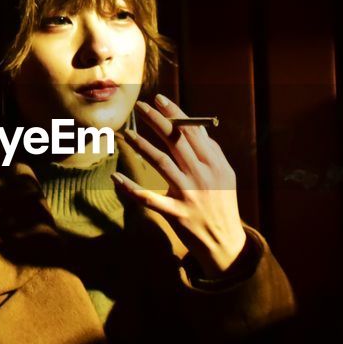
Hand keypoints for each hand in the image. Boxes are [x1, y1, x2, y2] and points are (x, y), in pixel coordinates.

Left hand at [113, 93, 248, 277]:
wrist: (225, 244)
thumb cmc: (222, 206)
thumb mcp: (226, 177)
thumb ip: (213, 153)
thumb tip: (200, 131)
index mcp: (214, 164)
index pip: (193, 132)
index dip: (175, 113)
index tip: (159, 99)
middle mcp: (203, 175)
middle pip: (176, 141)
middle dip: (157, 120)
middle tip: (140, 106)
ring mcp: (189, 194)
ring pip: (162, 163)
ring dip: (142, 146)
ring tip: (126, 134)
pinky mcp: (176, 213)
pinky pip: (149, 198)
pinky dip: (131, 188)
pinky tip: (116, 177)